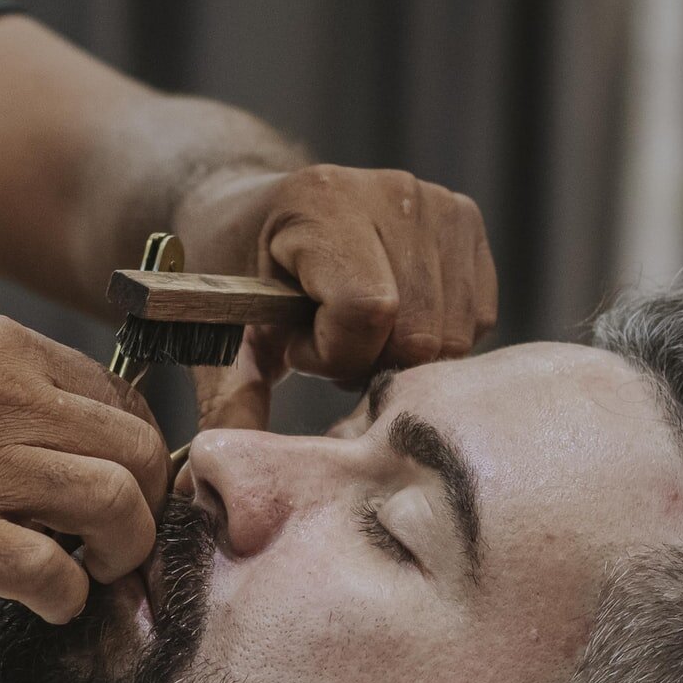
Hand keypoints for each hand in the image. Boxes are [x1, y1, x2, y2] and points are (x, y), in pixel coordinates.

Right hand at [0, 316, 168, 622]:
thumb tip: (71, 437)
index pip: (124, 394)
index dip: (137, 453)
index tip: (121, 491)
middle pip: (141, 448)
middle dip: (148, 506)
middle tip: (120, 544)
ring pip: (118, 504)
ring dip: (124, 553)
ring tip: (93, 574)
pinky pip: (54, 572)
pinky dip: (69, 599)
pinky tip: (48, 605)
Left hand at [172, 163, 494, 428]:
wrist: (252, 209)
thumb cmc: (230, 273)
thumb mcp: (218, 335)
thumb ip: (229, 404)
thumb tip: (206, 492)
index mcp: (321, 202)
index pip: (367, 310)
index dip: (332, 351)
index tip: (294, 342)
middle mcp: (390, 190)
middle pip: (419, 331)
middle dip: (369, 361)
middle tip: (324, 342)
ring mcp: (437, 202)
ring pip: (453, 333)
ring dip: (400, 351)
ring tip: (351, 326)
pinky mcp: (466, 219)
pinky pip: (477, 316)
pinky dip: (433, 334)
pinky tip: (387, 316)